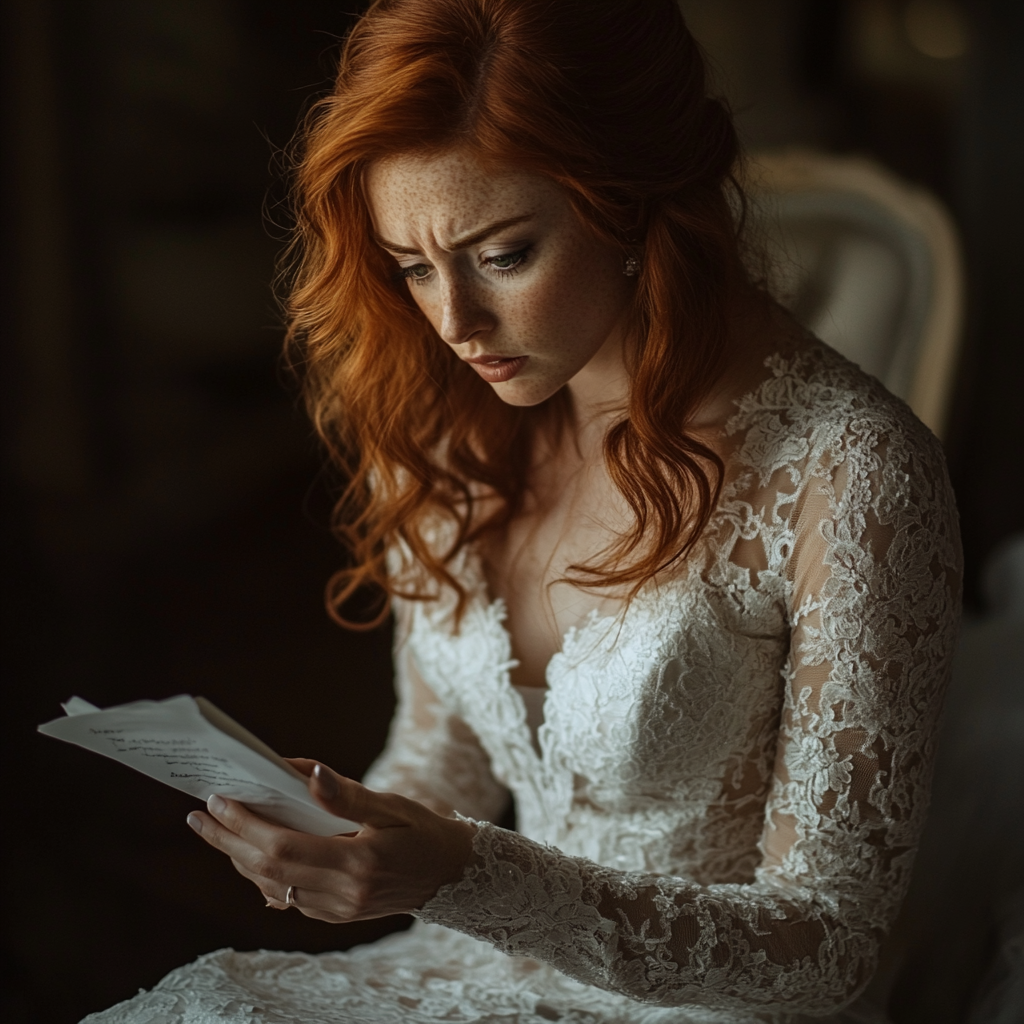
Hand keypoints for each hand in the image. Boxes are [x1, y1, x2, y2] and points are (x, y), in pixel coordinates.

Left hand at [185, 760, 474, 922]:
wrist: (451, 876)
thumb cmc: (424, 832)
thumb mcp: (393, 806)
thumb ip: (348, 794)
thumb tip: (306, 772)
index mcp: (357, 864)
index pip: (283, 847)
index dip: (245, 826)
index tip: (218, 800)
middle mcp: (342, 895)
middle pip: (266, 870)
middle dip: (227, 841)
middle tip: (200, 815)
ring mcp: (337, 911)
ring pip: (271, 887)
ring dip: (238, 858)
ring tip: (214, 829)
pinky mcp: (335, 916)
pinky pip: (287, 897)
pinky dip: (262, 874)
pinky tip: (247, 854)